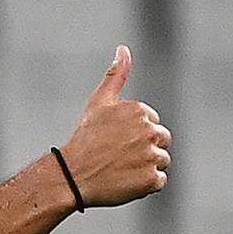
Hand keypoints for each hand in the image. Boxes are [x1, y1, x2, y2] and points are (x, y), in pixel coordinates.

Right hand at [59, 45, 171, 207]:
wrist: (70, 176)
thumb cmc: (83, 140)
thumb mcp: (98, 103)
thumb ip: (116, 76)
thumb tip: (123, 49)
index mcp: (139, 112)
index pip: (152, 124)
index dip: (133, 134)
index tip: (114, 140)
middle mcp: (149, 132)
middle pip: (162, 142)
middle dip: (143, 149)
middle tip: (117, 156)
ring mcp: (151, 157)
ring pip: (161, 161)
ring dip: (145, 167)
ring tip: (120, 169)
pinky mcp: (151, 179)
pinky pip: (159, 181)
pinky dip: (144, 184)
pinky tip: (124, 181)